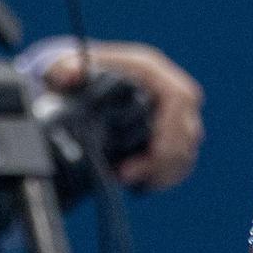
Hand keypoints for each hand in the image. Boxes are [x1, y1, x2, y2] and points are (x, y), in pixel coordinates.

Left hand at [45, 42, 204, 190]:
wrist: (86, 81)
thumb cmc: (79, 73)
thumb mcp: (65, 68)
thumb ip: (64, 70)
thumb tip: (70, 76)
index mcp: (151, 70)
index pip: (180, 99)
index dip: (169, 130)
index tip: (146, 154)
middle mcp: (171, 90)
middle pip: (189, 130)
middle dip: (161, 160)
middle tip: (125, 176)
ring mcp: (175, 115)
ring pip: (187, 151)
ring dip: (161, 173)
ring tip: (126, 180)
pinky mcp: (173, 136)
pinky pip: (181, 163)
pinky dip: (162, 178)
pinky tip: (138, 184)